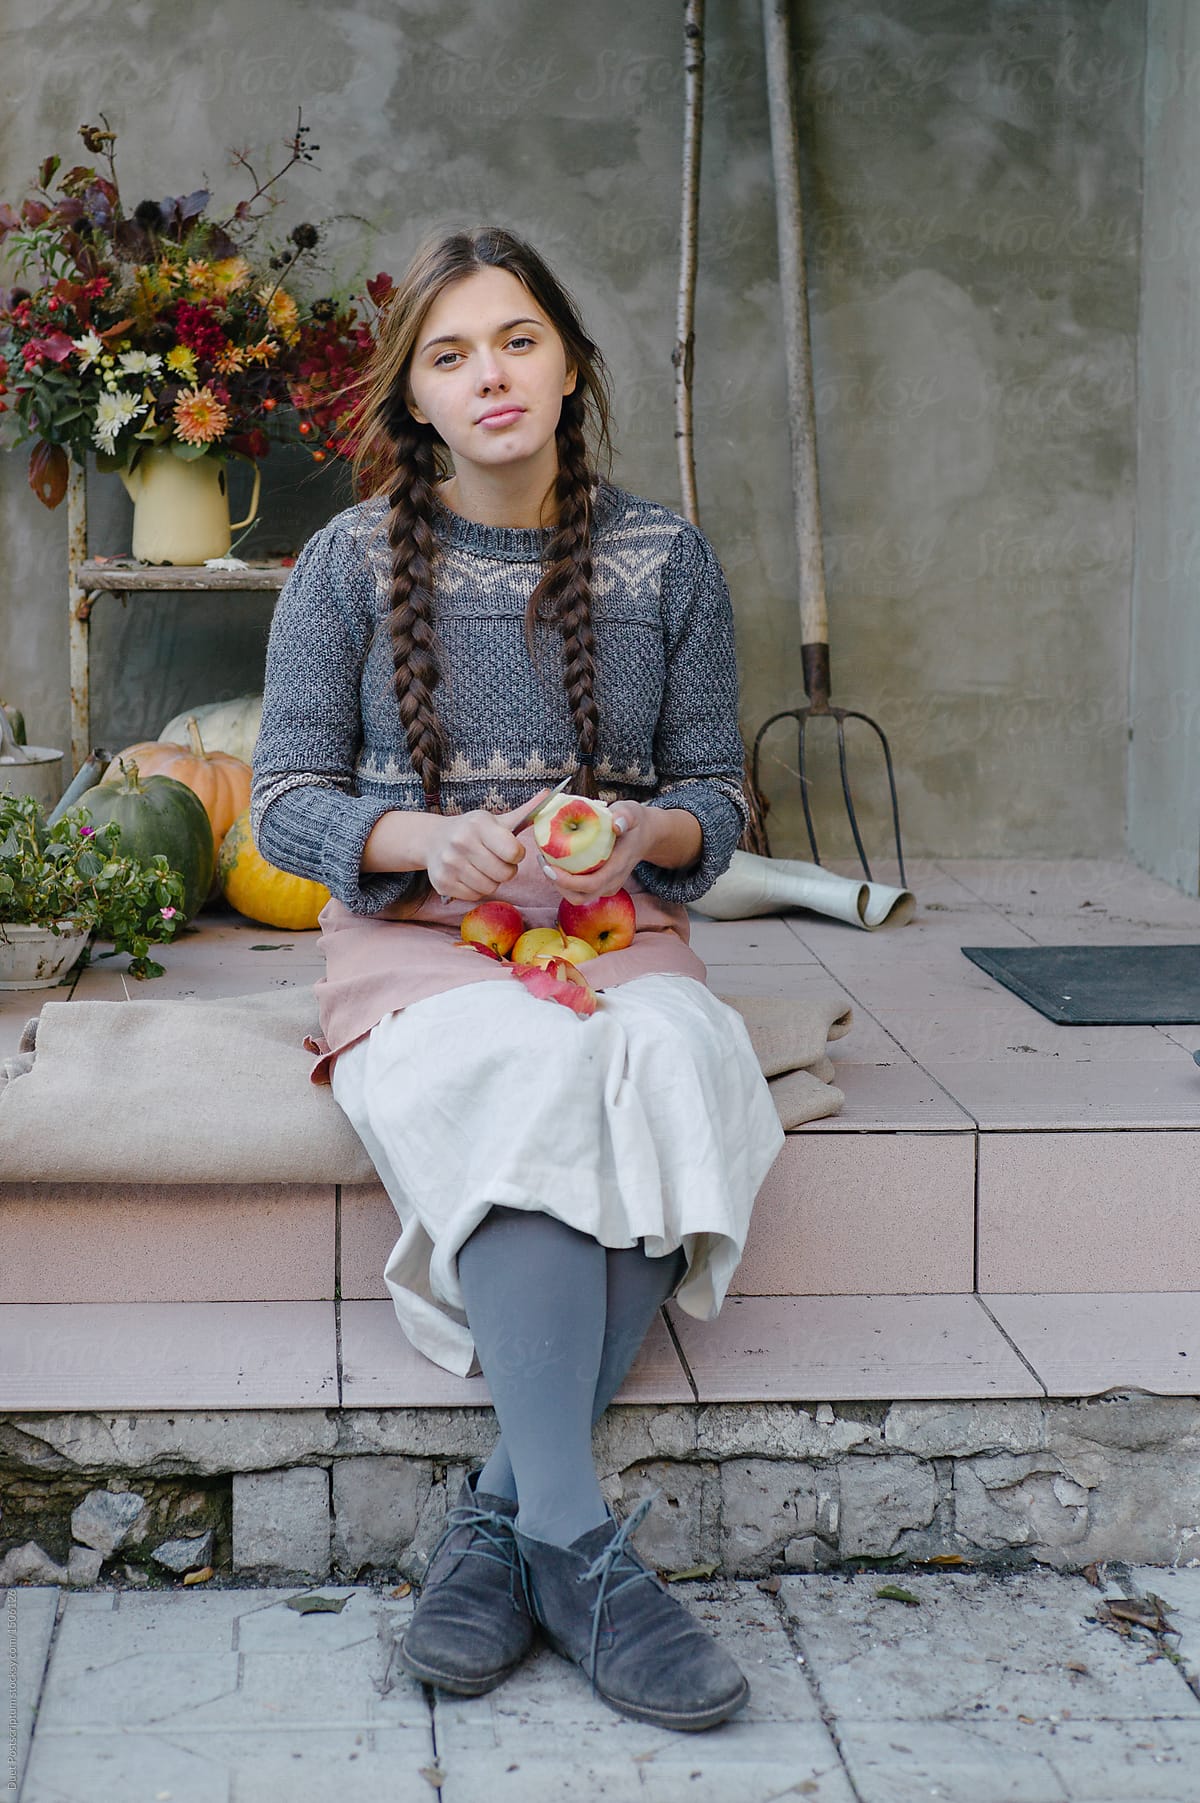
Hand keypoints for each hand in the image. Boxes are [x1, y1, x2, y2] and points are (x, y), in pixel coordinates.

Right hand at [426, 789, 554, 903]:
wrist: (433, 839)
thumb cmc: (472, 830)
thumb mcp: (496, 820)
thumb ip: (525, 813)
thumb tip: (550, 795)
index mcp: (479, 824)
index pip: (513, 852)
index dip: (517, 855)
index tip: (510, 850)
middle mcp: (461, 842)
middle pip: (504, 874)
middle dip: (506, 870)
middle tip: (497, 861)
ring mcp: (450, 864)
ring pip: (490, 887)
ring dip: (492, 881)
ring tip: (483, 868)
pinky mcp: (442, 882)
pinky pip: (474, 896)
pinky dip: (476, 889)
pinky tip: (470, 875)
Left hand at [537, 799, 654, 902]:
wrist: (644, 834)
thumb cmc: (634, 823)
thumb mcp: (632, 812)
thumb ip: (625, 816)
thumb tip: (616, 824)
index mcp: (618, 867)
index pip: (590, 885)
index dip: (567, 882)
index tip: (549, 867)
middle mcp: (612, 882)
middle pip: (580, 896)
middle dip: (557, 884)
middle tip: (542, 862)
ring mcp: (606, 885)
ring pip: (577, 896)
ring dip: (558, 884)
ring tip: (545, 861)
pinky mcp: (600, 884)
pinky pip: (578, 889)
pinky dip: (564, 880)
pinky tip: (555, 861)